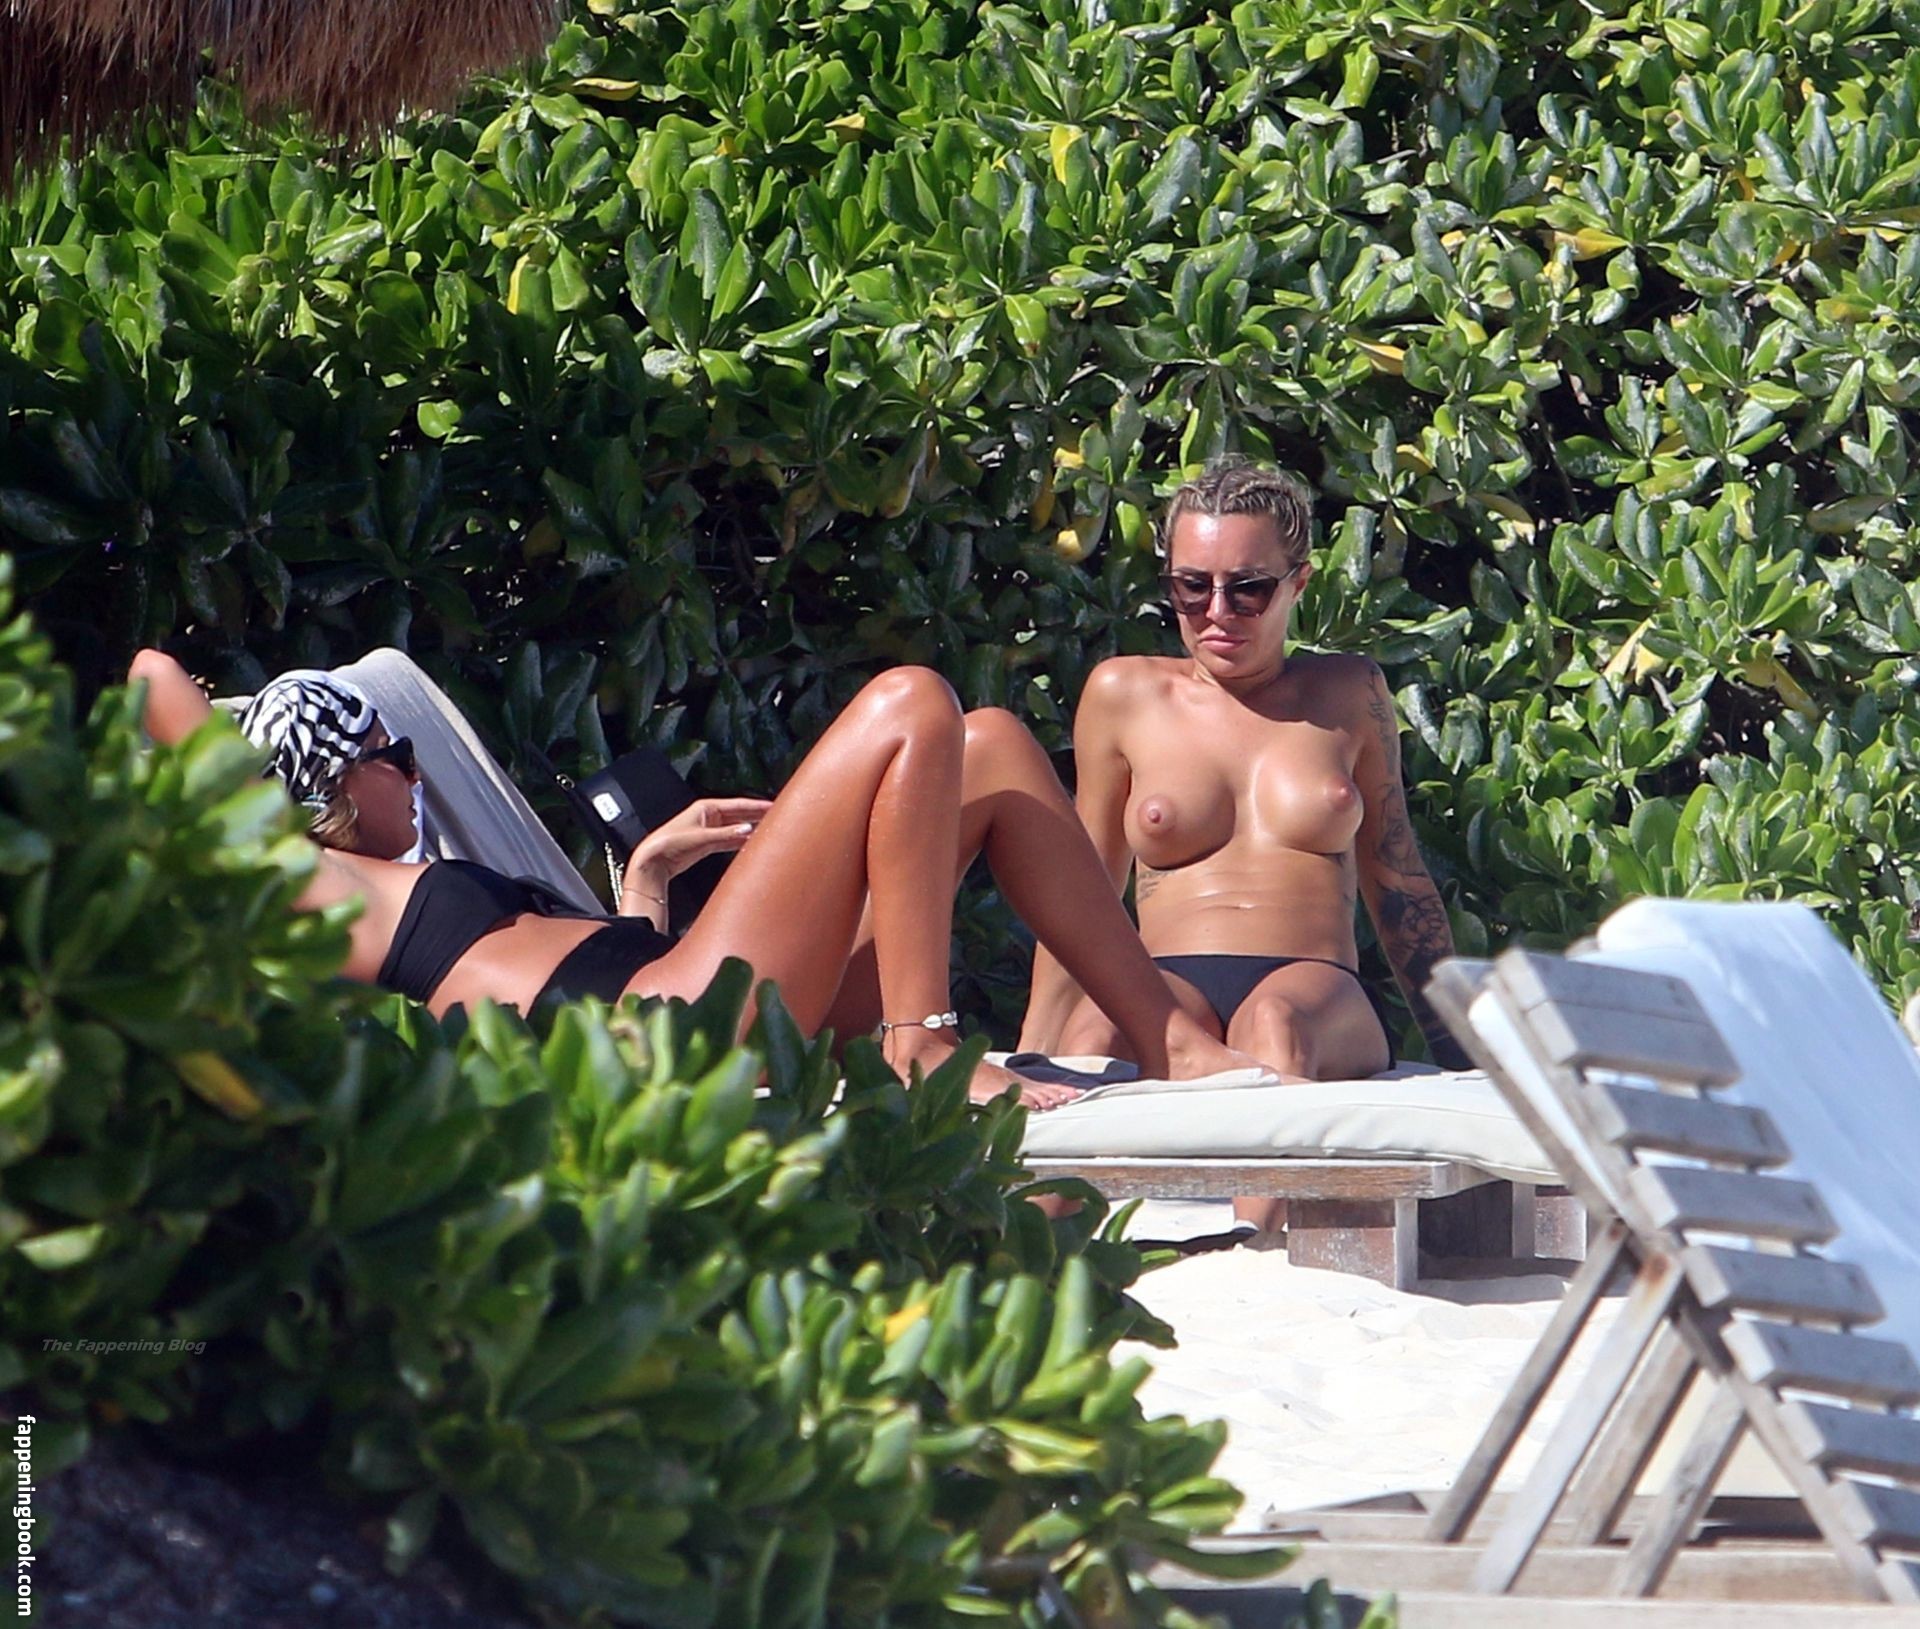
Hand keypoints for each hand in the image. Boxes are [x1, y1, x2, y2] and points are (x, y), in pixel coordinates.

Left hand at [627, 797, 772, 882]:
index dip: (757, 805)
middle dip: (757, 815)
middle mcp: (709, 816)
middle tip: (777, 816)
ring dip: (750, 828)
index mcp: (707, 808)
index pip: (739, 805)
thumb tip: (748, 829)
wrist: (654, 861)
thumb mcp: (702, 838)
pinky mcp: (707, 843)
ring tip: (769, 829)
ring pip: (736, 827)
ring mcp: (709, 829)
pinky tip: (751, 842)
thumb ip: (727, 835)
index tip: (774, 806)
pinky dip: (740, 840)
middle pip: (739, 814)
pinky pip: (729, 839)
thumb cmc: (671, 843)